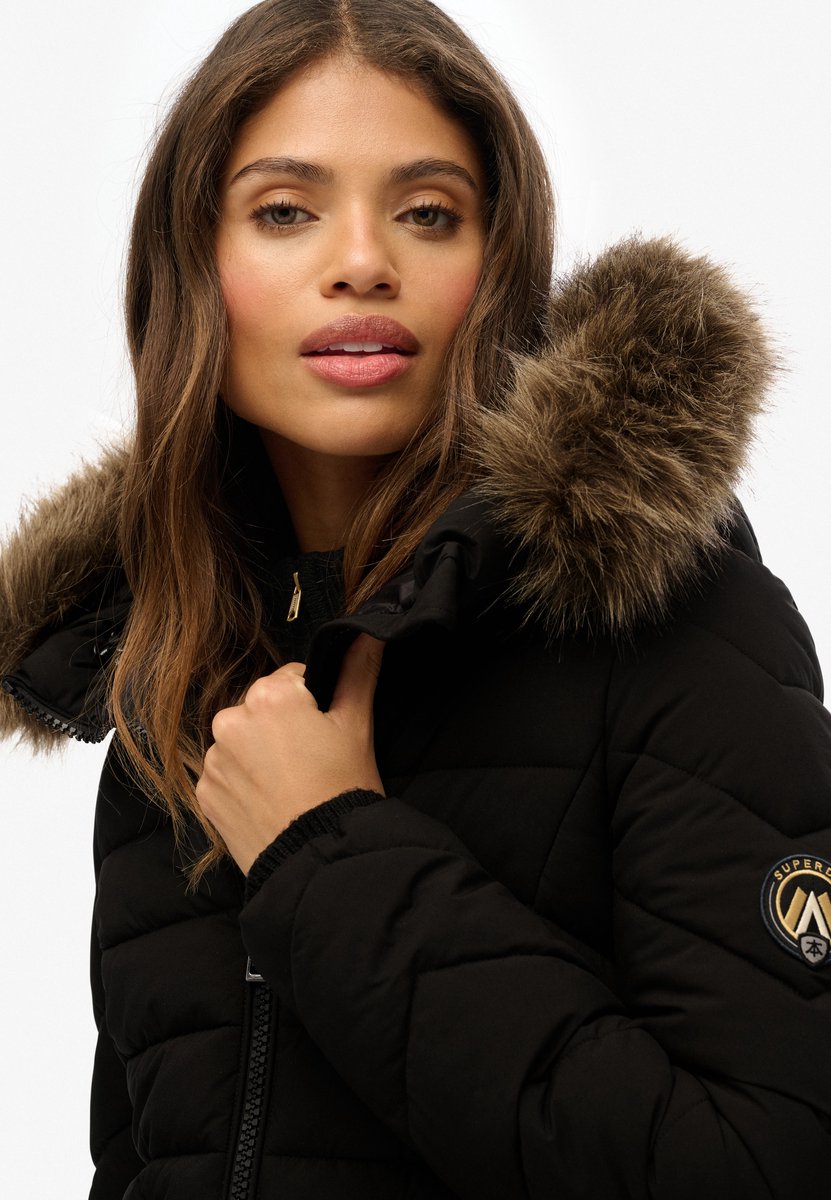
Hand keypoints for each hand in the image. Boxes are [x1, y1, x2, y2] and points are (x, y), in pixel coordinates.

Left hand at [195, 632, 385, 873]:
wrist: (320, 858)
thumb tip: (368, 631)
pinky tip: (270, 800)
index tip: (325, 733)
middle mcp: (231, 719)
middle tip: (310, 761)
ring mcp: (214, 759)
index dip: (313, 704)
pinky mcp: (205, 793)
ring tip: (290, 785)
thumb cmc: (343, 788)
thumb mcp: (357, 725)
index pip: (292, 680)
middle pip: (261, 708)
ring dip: (259, 754)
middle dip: (282, 726)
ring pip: (241, 741)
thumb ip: (358, 671)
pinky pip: (225, 774)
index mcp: (269, 695)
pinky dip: (243, 783)